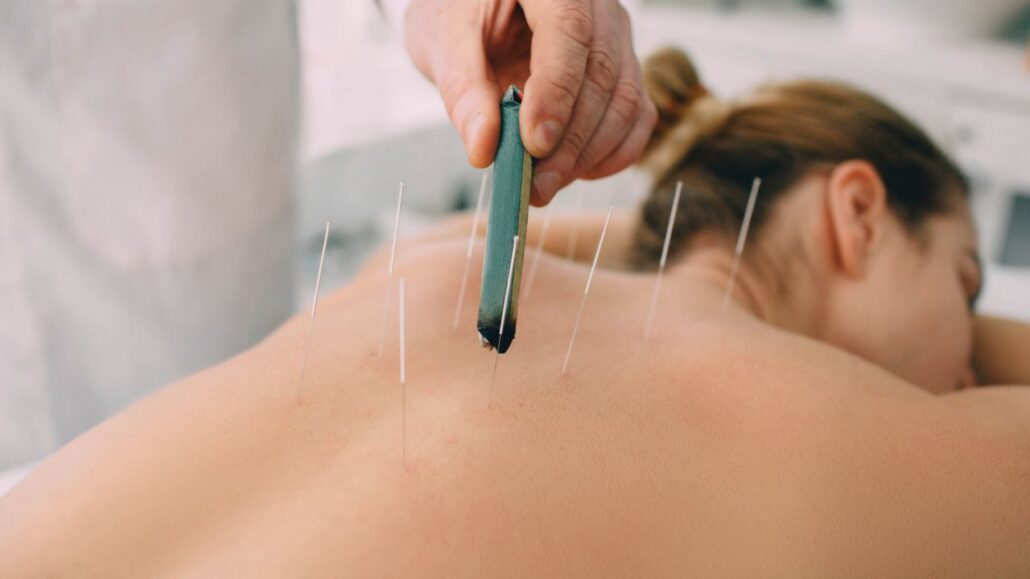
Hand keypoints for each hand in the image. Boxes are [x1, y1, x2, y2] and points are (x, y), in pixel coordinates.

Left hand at [405, 0, 656, 204]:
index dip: (557, 93)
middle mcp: (596, 5)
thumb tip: (483, 149)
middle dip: (571, 141)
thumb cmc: (457, 11)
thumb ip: (462, 89)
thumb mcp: (441, 39)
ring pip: (626, 101)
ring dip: (589, 155)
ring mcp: (615, 37)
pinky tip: (573, 173)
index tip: (534, 144)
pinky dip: (610, 153)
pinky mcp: (622, 70)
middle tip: (534, 186)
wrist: (474, 6)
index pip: (569, 33)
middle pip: (603, 75)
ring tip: (543, 186)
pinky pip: (636, 117)